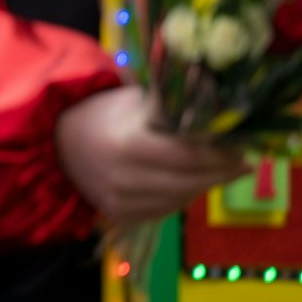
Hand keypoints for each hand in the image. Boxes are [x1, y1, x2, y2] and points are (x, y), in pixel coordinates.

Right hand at [54, 86, 247, 225]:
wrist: (59, 143)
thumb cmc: (102, 115)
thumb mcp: (135, 100)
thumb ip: (172, 100)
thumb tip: (213, 86)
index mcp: (128, 145)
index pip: (188, 157)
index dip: (220, 155)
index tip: (242, 148)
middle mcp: (124, 179)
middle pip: (190, 182)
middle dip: (221, 173)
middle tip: (242, 162)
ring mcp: (121, 201)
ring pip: (181, 199)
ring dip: (205, 185)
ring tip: (220, 170)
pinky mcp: (121, 215)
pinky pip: (165, 210)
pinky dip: (182, 196)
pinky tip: (189, 182)